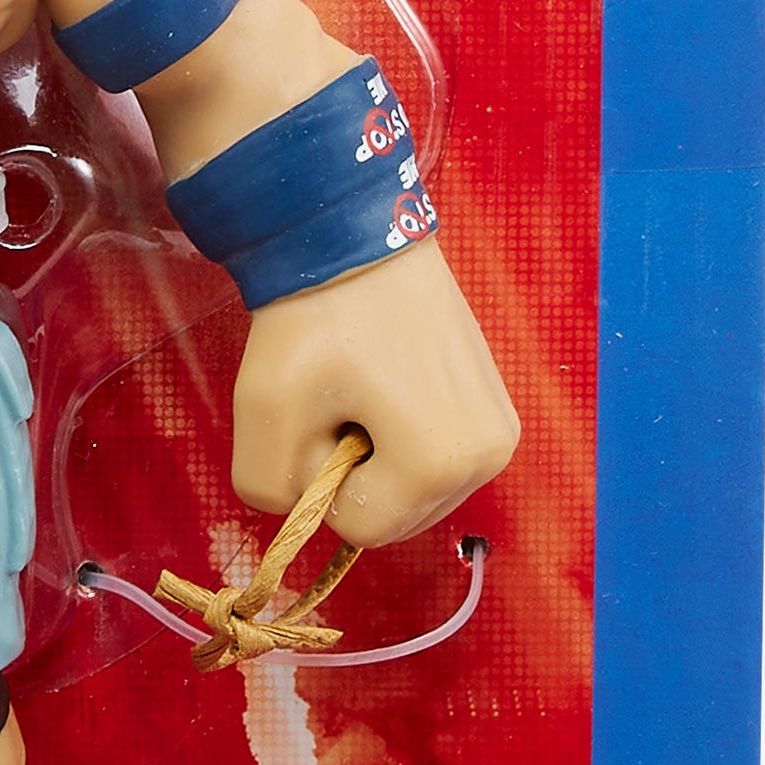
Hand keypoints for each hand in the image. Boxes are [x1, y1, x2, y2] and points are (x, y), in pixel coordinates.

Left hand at [227, 240, 518, 548]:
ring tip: (362, 389)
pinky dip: (398, 436)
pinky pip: (431, 457)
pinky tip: (385, 383)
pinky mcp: (496, 409)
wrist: (356, 237)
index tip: (318, 415)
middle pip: (394, 514)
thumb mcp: (263, 412)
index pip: (361, 527)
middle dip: (350, 474)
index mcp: (444, 464)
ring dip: (372, 458)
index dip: (319, 483)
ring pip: (411, 490)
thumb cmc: (313, 319)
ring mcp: (501, 432)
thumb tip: (301, 502)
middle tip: (338, 400)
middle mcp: (490, 457)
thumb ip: (267, 488)